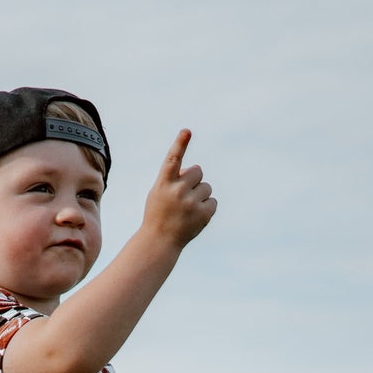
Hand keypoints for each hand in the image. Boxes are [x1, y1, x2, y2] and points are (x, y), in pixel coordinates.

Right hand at [142, 130, 216, 248]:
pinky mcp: (203, 214)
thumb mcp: (159, 192)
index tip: (187, 131)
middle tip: (182, 197)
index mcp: (163, 183)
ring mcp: (191, 203)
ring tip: (187, 210)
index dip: (180, 144)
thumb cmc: (158, 212)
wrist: (159, 241)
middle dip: (194, 181)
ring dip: (200, 195)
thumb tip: (196, 171)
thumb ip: (174, 178)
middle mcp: (177, 191)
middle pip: (198, 172)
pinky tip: (194, 217)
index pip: (172, 160)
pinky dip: (206, 208)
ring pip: (207, 187)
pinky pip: (213, 201)